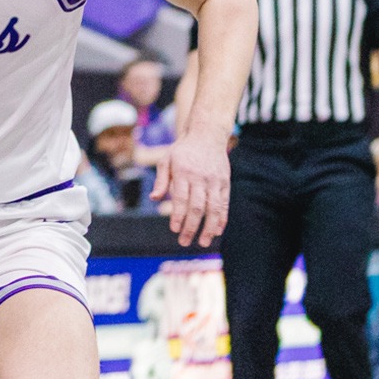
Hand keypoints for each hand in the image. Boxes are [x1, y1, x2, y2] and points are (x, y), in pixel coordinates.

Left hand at [151, 128, 230, 247]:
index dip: (178, 216)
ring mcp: (215, 181)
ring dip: (209, 227)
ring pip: (213, 208)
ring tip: (203, 242)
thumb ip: (161, 180)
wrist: (207, 135)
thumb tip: (154, 198)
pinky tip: (217, 231)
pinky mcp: (225, 182)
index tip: (174, 230)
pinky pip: (224, 203)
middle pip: (197, 207)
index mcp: (184, 173)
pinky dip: (221, 219)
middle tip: (184, 242)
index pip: (181, 199)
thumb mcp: (166, 160)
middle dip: (191, 227)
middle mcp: (201, 178)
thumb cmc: (182, 151)